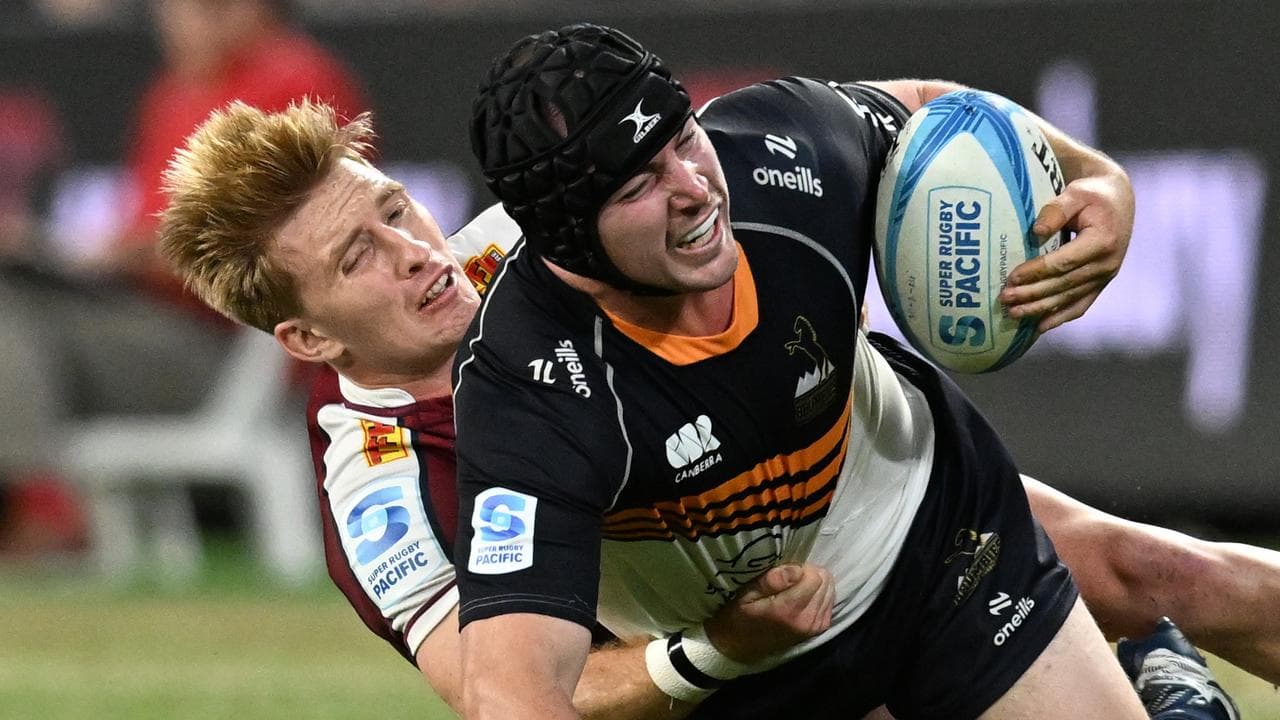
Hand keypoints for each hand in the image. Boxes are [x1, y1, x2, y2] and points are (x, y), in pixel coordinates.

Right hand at [701, 563, 834, 662]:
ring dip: (816, 584)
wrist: (741, 646)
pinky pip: (830, 602)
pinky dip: (820, 595)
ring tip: (796, 588)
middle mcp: (806, 620)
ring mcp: (814, 627)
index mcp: (788, 610)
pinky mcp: (819, 629)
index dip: (800, 568)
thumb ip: (771, 581)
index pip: (814, 577)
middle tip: (791, 579)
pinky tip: (805, 596)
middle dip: (810, 574)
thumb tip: (795, 569)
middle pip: (825, 582)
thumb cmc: (741, 615)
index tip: (786, 572)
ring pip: (830, 590)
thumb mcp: (747, 594)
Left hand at [998, 164, 1134, 332]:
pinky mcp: (1101, 283)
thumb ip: (1056, 210)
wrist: (1118, 201)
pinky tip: (1040, 327)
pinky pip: (1080, 305)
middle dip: (1032, 294)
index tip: (1011, 278)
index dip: (1036, 272)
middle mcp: (1107, 264)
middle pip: (1063, 285)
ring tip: (1013, 314)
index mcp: (1102, 241)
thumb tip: (1036, 232)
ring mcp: (1106, 277)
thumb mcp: (1076, 193)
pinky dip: (1060, 317)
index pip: (1063, 263)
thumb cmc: (1092, 194)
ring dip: (1040, 309)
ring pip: (1069, 299)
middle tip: (1004, 299)